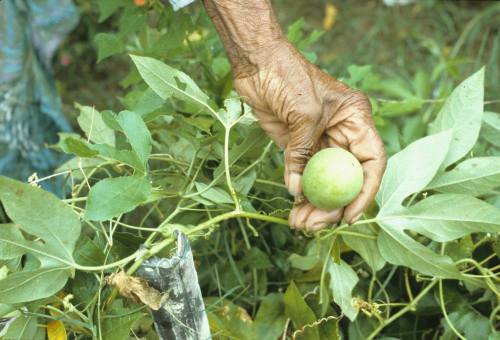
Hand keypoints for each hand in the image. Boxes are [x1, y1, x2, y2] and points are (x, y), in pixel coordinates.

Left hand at [233, 40, 385, 229]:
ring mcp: (319, 140)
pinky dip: (299, 193)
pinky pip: (302, 174)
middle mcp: (342, 132)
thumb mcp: (303, 113)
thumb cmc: (287, 76)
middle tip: (314, 226)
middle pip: (345, 177)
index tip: (350, 216)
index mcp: (355, 119)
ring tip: (300, 225)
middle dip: (332, 204)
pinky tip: (294, 210)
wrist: (257, 62)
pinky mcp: (298, 144)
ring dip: (314, 204)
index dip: (365, 192)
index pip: (371, 162)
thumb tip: (297, 190)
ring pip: (323, 180)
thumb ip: (302, 151)